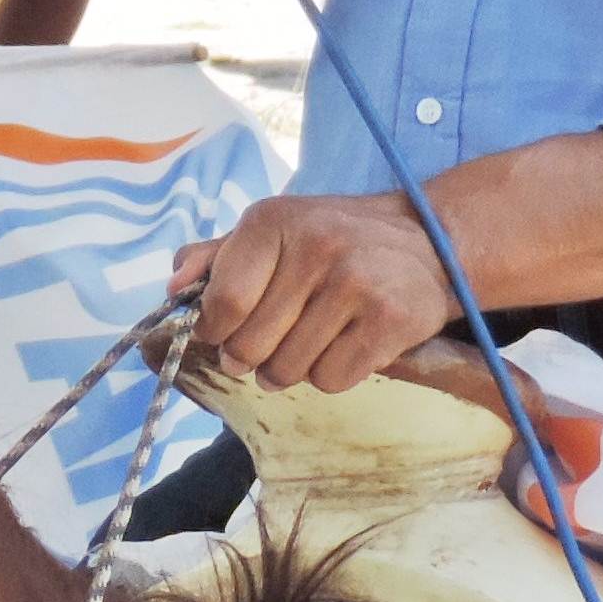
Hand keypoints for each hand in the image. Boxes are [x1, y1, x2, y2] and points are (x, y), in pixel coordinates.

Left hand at [172, 190, 459, 393]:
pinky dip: (330, 375)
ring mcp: (355, 284)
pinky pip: (331, 380)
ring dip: (289, 370)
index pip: (223, 302)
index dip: (215, 331)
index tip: (223, 334)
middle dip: (250, 358)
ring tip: (306, 343)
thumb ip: (215, 257)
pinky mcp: (390, 320)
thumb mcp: (272, 230)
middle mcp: (315, 247)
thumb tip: (173, 288)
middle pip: (251, 345)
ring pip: (288, 369)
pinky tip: (343, 346)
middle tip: (266, 347)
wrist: (429, 240)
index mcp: (272, 221)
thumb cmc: (333, 239)